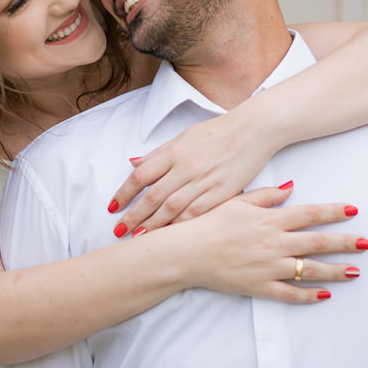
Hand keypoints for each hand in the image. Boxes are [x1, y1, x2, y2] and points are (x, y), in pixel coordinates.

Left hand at [111, 110, 277, 233]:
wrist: (254, 130)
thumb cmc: (218, 132)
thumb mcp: (184, 136)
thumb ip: (159, 153)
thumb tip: (133, 164)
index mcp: (174, 152)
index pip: (140, 176)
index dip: (124, 193)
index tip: (113, 207)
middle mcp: (186, 167)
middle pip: (152, 197)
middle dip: (133, 216)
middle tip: (119, 230)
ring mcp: (204, 181)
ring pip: (171, 209)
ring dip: (152, 225)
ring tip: (138, 237)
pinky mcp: (221, 193)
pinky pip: (196, 213)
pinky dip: (180, 225)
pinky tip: (169, 235)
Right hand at [159, 185, 366, 303]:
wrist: (186, 252)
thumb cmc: (209, 223)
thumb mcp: (237, 201)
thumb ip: (266, 195)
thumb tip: (290, 188)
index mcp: (270, 219)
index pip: (310, 214)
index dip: (334, 212)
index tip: (353, 211)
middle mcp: (274, 243)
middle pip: (317, 242)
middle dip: (344, 242)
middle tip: (366, 243)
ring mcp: (268, 267)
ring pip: (309, 270)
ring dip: (335, 271)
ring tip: (354, 271)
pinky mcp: (260, 287)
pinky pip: (290, 294)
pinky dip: (308, 295)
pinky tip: (325, 295)